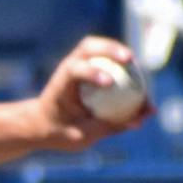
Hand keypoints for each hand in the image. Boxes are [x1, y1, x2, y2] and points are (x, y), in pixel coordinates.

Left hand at [35, 36, 152, 149]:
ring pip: (98, 47)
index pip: (73, 70)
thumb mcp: (80, 135)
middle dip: (110, 49)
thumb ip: (108, 127)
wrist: (43, 123)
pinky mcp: (89, 66)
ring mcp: (78, 64)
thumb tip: (140, 121)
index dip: (92, 72)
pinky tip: (135, 70)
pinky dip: (121, 61)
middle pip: (88, 47)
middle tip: (128, 59)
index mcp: (60, 85)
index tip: (109, 82)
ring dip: (117, 49)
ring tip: (133, 60)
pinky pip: (107, 58)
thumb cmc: (59, 131)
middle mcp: (68, 69)